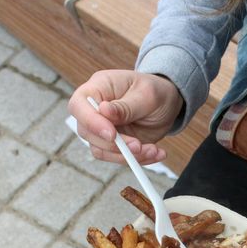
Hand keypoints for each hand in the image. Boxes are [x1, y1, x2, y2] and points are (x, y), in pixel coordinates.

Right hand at [68, 70, 183, 164]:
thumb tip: (103, 110)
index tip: (112, 134)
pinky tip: (156, 153)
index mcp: (98, 88)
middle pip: (87, 132)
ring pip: (100, 150)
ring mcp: (102, 129)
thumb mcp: (147, 95)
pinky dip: (138, 160)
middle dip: (114, 145)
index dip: (90, 122)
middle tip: (138, 145)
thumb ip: (126, 106)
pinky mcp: (113, 144)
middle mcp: (95, 110)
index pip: (78, 105)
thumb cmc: (156, 91)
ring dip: (127, 156)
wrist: (168, 103)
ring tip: (153, 150)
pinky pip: (117, 158)